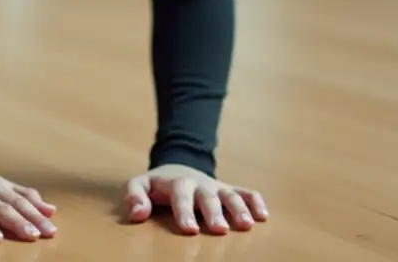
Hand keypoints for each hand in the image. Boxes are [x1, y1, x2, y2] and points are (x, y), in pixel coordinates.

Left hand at [123, 164, 266, 234]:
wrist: (177, 167)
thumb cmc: (157, 185)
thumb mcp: (140, 185)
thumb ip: (134, 196)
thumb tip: (137, 214)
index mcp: (177, 183)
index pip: (180, 194)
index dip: (185, 211)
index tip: (190, 229)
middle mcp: (200, 184)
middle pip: (208, 196)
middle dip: (214, 212)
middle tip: (219, 230)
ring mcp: (216, 187)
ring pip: (230, 194)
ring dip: (239, 208)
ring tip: (246, 226)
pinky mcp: (229, 190)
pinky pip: (246, 192)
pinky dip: (255, 201)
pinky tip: (263, 216)